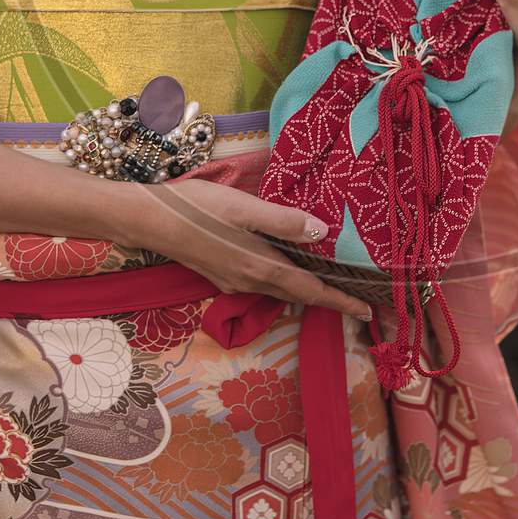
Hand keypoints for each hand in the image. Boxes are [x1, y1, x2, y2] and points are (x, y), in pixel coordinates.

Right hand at [131, 178, 372, 323]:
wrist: (148, 221)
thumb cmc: (197, 209)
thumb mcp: (244, 208)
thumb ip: (283, 220)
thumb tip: (322, 232)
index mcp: (261, 267)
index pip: (311, 291)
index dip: (341, 301)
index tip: (369, 310)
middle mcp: (250, 282)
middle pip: (299, 296)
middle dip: (330, 300)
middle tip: (359, 299)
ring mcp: (234, 281)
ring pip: (280, 291)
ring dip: (307, 291)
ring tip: (331, 283)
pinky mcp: (222, 274)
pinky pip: (263, 284)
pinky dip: (284, 281)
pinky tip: (287, 265)